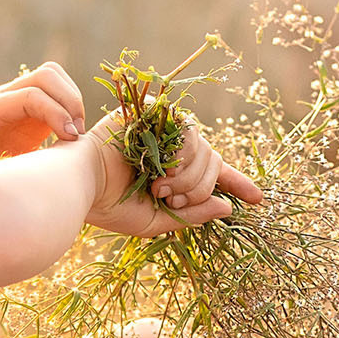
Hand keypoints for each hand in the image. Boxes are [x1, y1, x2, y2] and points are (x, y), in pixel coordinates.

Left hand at [0, 64, 85, 177]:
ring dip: (71, 100)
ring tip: (76, 135)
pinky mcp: (25, 114)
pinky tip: (70, 138)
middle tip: (77, 135)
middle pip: (45, 75)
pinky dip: (68, 109)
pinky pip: (54, 95)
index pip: (31, 95)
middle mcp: (0, 99)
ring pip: (52, 78)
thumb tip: (8, 174)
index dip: (56, 112)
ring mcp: (13, 103)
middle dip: (69, 100)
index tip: (70, 139)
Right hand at [86, 112, 263, 236]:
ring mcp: (162, 131)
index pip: (213, 174)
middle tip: (171, 198)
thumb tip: (227, 207)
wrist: (79, 185)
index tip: (259, 200)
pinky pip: (189, 130)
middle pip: (213, 161)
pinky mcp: (153, 116)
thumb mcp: (155, 221)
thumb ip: (191, 215)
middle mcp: (170, 150)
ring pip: (205, 148)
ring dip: (190, 175)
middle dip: (200, 187)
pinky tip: (161, 170)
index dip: (238, 183)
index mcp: (171, 173)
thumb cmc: (108, 206)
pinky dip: (183, 155)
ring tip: (160, 187)